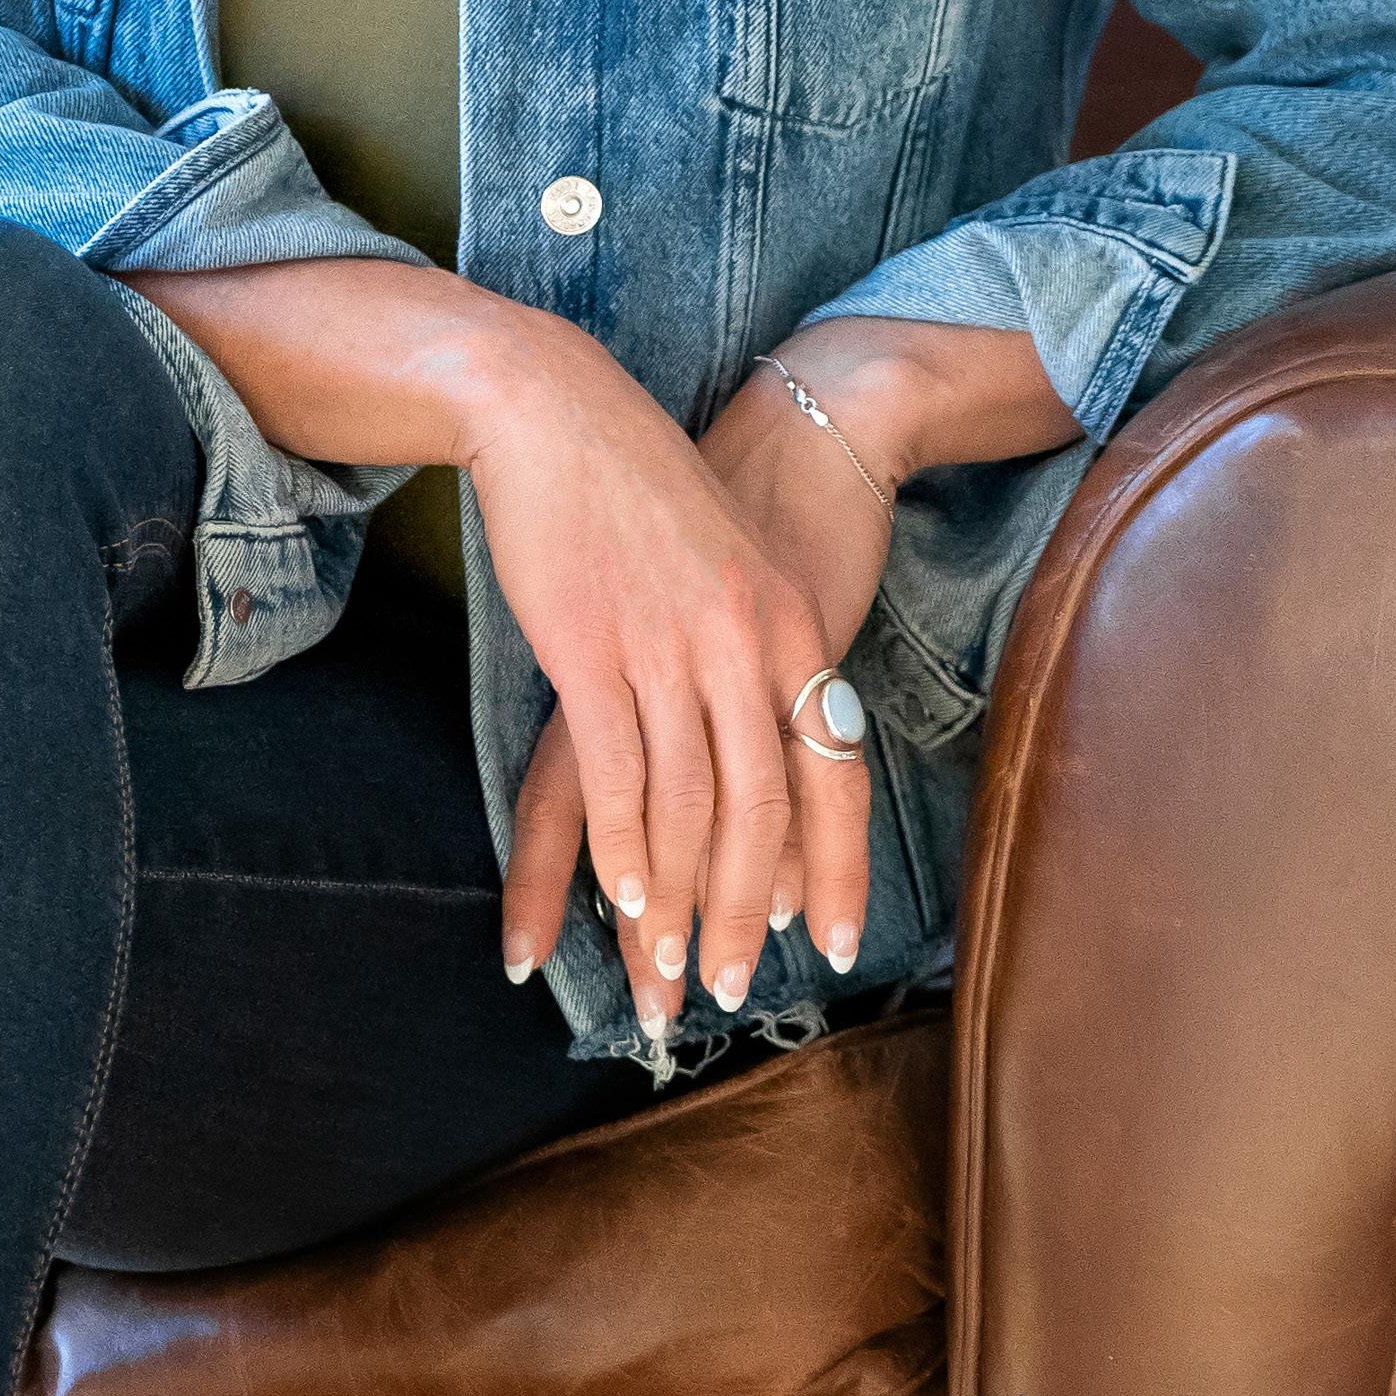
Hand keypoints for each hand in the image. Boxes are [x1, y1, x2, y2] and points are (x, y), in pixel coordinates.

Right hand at [473, 311, 872, 1039]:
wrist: (563, 406)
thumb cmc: (652, 488)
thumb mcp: (740, 566)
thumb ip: (765, 653)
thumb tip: (777, 747)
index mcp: (792, 628)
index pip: (832, 773)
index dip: (832, 867)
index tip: (826, 944)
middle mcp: (745, 644)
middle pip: (761, 808)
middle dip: (742, 912)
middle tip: (726, 990)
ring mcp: (670, 646)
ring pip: (686, 804)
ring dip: (673, 901)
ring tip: (660, 971)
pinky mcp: (592, 646)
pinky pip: (617, 771)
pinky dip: (620, 845)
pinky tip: (618, 897)